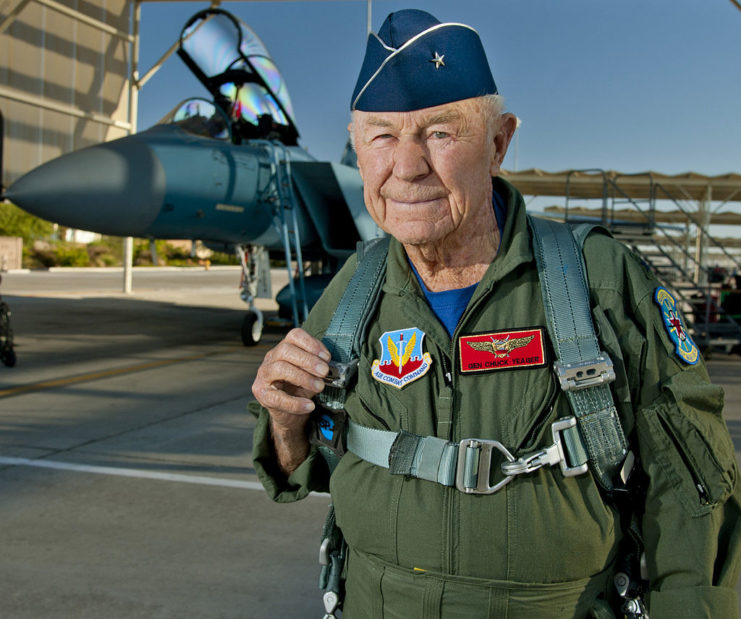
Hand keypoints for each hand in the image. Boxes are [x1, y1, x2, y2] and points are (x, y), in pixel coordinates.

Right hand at [252, 328, 330, 472]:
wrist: (289, 413)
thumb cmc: (299, 388)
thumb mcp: (311, 374)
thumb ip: (318, 366)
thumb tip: (331, 365)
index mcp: (284, 348)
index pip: (294, 336)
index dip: (311, 343)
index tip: (327, 357)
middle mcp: (271, 359)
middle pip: (286, 350)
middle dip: (308, 360)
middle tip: (324, 372)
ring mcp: (263, 376)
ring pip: (280, 368)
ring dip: (303, 377)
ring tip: (319, 387)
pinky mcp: (262, 394)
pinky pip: (278, 397)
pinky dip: (296, 402)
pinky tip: (309, 405)